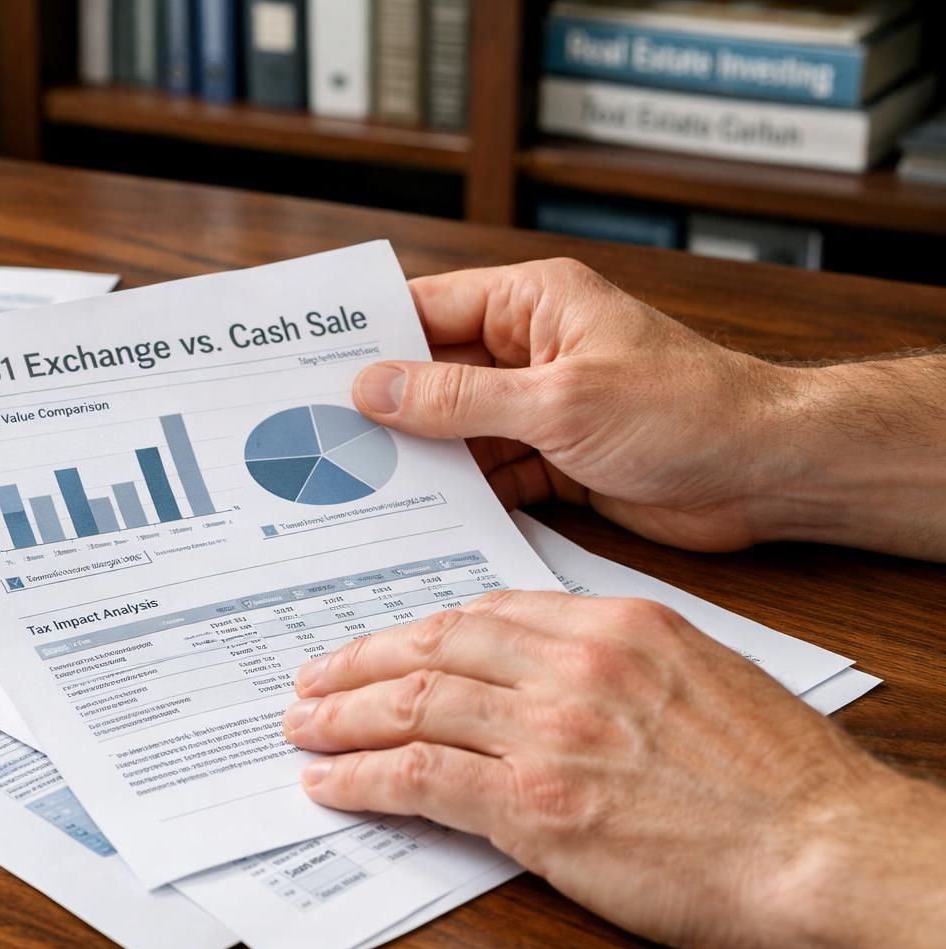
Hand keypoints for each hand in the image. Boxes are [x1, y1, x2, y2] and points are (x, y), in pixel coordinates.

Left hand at [283, 590, 892, 948]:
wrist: (819, 847)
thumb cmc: (775, 775)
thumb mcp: (700, 674)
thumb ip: (618, 662)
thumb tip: (547, 670)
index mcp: (613, 625)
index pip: (484, 614)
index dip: (418, 630)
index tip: (384, 644)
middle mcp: (570, 666)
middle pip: (432, 648)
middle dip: (359, 663)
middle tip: (312, 680)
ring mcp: (547, 732)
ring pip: (413, 704)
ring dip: (343, 717)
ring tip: (303, 727)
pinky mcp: (532, 805)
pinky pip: (420, 776)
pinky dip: (364, 777)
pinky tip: (332, 782)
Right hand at [357, 259, 801, 550]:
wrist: (768, 475)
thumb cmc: (687, 411)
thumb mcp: (559, 402)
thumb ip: (460, 398)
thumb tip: (375, 387)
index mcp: (534, 304)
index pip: (427, 310)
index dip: (367, 338)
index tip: (306, 367)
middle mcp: (530, 350)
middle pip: (432, 375)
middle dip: (382, 408)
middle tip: (313, 437)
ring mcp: (539, 408)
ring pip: (454, 431)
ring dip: (416, 459)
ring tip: (350, 483)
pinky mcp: (554, 460)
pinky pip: (486, 474)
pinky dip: (457, 496)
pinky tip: (414, 517)